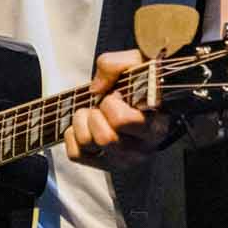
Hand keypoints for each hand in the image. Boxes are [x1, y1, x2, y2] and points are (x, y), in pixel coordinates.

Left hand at [63, 50, 177, 170]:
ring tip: (92, 113)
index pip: (123, 122)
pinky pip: (76, 154)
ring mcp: (123, 160)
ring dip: (82, 122)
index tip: (117, 95)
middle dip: (95, 115)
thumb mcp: (135, 63)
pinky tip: (84, 126)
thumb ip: (117, 65)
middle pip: (105, 139)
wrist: (142, 95)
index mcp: (155, 127)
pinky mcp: (104, 164)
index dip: (111, 104)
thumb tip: (97, 89)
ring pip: (89, 145)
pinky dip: (72, 136)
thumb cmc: (143, 82)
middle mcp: (142, 149)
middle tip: (101, 105)